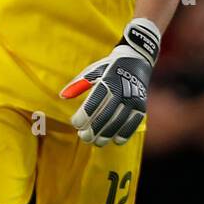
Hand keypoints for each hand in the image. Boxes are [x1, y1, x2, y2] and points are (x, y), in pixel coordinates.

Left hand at [60, 17, 160, 145]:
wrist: (137, 61)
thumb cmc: (108, 68)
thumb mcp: (92, 70)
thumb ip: (78, 84)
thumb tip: (62, 96)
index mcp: (108, 80)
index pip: (94, 102)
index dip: (84, 115)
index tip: (75, 123)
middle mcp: (123, 90)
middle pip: (107, 114)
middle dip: (94, 129)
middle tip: (83, 137)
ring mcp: (134, 99)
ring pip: (120, 121)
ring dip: (107, 134)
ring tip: (96, 142)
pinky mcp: (141, 106)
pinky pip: (134, 123)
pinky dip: (125, 133)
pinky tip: (115, 141)